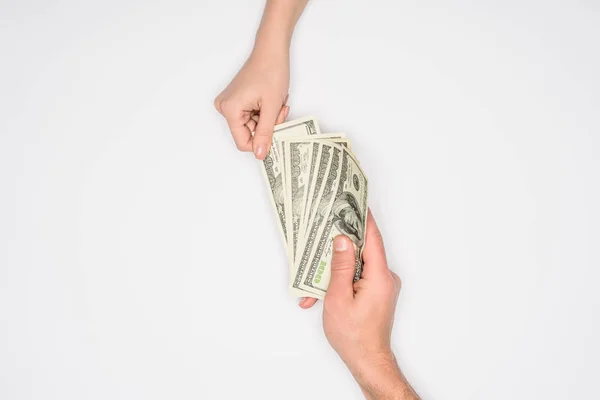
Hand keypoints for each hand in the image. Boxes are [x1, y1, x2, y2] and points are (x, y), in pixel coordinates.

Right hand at [214, 47, 289, 159]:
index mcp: (229, 110)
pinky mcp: (236, 101)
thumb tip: (259, 154)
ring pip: (252, 126)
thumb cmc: (271, 71)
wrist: (271, 50)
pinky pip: (251, 117)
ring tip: (275, 103)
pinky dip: (264, 113)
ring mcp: (229, 104)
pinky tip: (270, 100)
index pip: (243, 142)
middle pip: (248, 133)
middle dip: (267, 126)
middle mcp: (224, 108)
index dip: (261, 142)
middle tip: (279, 111)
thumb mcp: (271, 107)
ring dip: (268, 119)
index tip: (276, 130)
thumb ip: (265, 134)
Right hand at [323, 210, 418, 398]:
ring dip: (335, 272)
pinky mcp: (377, 292)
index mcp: (379, 276)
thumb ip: (341, 266)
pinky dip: (341, 283)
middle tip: (324, 232)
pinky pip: (358, 277)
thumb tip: (343, 239)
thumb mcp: (338, 297)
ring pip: (357, 265)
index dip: (363, 218)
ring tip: (315, 283)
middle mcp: (385, 277)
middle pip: (363, 250)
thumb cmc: (354, 335)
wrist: (367, 361)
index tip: (354, 200)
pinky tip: (322, 296)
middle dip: (340, 246)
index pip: (372, 237)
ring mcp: (382, 285)